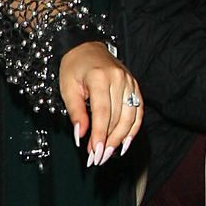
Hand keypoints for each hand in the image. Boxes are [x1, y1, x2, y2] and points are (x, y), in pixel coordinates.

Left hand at [59, 42, 143, 165]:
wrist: (85, 47)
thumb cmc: (74, 68)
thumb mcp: (67, 88)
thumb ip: (75, 112)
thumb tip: (81, 136)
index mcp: (100, 77)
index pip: (103, 112)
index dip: (100, 135)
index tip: (94, 153)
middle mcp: (119, 79)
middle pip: (117, 117)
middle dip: (107, 141)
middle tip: (97, 158)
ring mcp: (129, 82)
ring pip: (130, 117)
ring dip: (120, 139)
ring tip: (108, 154)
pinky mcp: (134, 86)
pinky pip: (138, 111)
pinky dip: (133, 129)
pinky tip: (125, 143)